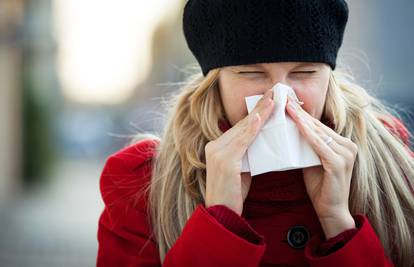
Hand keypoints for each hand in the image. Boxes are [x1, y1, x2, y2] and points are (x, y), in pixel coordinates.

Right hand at [205, 89, 274, 215]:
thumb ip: (246, 153)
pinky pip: (242, 141)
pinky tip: (262, 117)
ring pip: (243, 129)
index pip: (240, 127)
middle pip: (242, 123)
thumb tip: (261, 141)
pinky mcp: (224, 161)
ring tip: (274, 99)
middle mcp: (215, 146)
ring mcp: (217, 152)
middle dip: (260, 107)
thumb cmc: (232, 193)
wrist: (221, 214)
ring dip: (260, 112)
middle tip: (275, 91)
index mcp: (217, 146)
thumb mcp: (241, 169)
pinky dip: (252, 128)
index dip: (256, 113)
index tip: (270, 100)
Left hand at [286, 95, 357, 237]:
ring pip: (318, 132)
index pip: (319, 126)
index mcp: (342, 144)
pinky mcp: (339, 162)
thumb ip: (308, 147)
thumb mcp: (312, 161)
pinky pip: (319, 144)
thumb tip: (291, 131)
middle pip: (318, 125)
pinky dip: (306, 133)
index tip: (287, 101)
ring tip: (286, 106)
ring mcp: (346, 153)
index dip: (302, 114)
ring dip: (301, 119)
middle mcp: (347, 146)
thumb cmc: (320, 187)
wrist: (331, 210)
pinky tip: (296, 123)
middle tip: (284, 98)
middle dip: (300, 112)